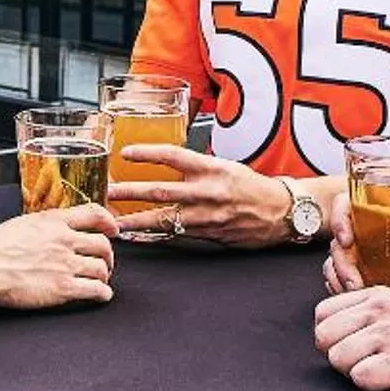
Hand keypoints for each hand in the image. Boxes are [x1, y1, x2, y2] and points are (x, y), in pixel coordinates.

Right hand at [0, 205, 117, 310]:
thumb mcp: (19, 224)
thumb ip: (39, 227)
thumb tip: (45, 231)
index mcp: (52, 222)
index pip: (93, 214)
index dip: (108, 221)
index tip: (113, 228)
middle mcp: (63, 240)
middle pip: (102, 244)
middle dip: (108, 255)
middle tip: (105, 262)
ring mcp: (65, 264)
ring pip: (101, 268)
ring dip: (105, 276)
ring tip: (102, 281)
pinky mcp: (63, 288)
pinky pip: (95, 290)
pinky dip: (103, 294)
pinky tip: (101, 296)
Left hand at [107, 143, 295, 246]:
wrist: (281, 211)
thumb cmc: (252, 186)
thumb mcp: (226, 167)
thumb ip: (197, 167)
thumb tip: (166, 163)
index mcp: (212, 168)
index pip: (173, 155)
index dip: (147, 153)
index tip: (125, 153)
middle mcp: (208, 191)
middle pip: (160, 189)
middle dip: (130, 191)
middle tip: (108, 191)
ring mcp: (207, 216)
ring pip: (164, 218)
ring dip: (136, 220)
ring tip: (114, 222)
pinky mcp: (209, 235)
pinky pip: (176, 236)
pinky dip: (155, 236)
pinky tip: (138, 237)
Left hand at [313, 286, 389, 390]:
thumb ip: (372, 315)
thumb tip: (337, 335)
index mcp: (378, 296)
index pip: (322, 314)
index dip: (333, 336)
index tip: (355, 346)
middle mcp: (381, 311)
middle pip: (324, 339)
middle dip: (341, 357)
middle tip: (370, 363)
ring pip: (338, 359)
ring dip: (358, 373)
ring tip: (387, 372)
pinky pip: (361, 378)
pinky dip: (375, 387)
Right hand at [327, 204, 389, 295]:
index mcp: (378, 210)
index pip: (345, 205)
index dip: (339, 220)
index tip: (347, 240)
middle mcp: (365, 230)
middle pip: (338, 241)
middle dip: (341, 264)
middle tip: (355, 282)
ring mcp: (361, 253)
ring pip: (335, 263)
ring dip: (339, 280)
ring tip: (356, 294)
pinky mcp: (362, 273)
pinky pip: (341, 280)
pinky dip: (343, 290)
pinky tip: (356, 300)